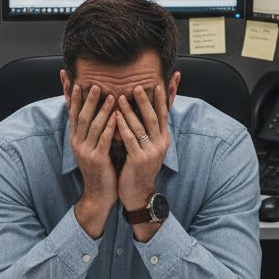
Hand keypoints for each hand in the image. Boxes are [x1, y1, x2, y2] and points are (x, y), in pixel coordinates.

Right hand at [68, 84, 116, 237]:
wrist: (98, 194)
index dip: (73, 98)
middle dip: (88, 99)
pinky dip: (110, 127)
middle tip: (94, 83)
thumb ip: (94, 131)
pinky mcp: (97, 159)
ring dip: (101, 110)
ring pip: (93, 126)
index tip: (74, 81)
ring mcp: (86, 152)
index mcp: (75, 139)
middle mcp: (77, 143)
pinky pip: (103, 140)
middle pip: (82, 117)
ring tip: (110, 95)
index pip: (73, 114)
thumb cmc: (99, 169)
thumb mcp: (92, 148)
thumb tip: (98, 112)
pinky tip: (116, 116)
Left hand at [116, 83, 169, 240]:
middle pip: (154, 117)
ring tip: (119, 97)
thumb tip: (145, 112)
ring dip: (130, 110)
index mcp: (163, 139)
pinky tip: (114, 117)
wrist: (139, 195)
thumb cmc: (140, 168)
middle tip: (137, 85)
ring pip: (141, 127)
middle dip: (145, 100)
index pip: (164, 114)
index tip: (159, 83)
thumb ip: (147, 131)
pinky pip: (130, 139)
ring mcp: (150, 152)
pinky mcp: (138, 160)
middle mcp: (160, 144)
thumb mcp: (148, 148)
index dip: (162, 98)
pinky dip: (122, 126)